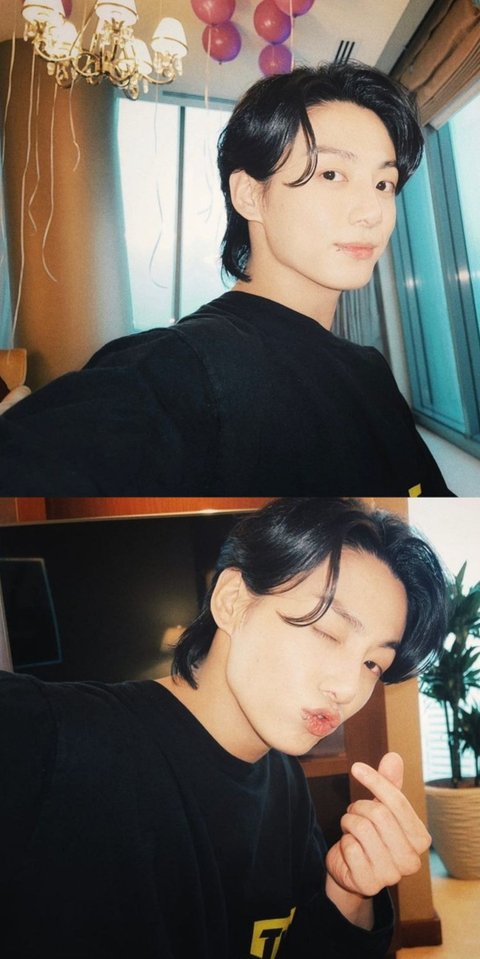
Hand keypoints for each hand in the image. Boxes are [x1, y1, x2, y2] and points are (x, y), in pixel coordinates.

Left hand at [326, 752, 430, 899]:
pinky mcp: (369, 884)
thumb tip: (394, 756)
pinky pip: (349, 848)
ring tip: (351, 829)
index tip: (356, 767)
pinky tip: (349, 849)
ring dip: (349, 823)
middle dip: (359, 807)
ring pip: (362, 829)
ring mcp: (391, 875)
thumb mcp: (382, 807)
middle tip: (354, 812)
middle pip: (379, 814)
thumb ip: (389, 783)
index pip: (398, 802)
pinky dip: (344, 843)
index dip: (375, 781)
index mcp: (421, 839)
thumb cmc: (372, 834)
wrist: (352, 869)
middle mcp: (412, 860)